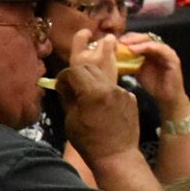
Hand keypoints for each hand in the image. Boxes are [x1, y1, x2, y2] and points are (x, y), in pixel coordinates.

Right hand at [57, 30, 141, 165]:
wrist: (117, 156)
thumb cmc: (89, 142)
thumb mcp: (72, 120)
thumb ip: (69, 97)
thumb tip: (64, 83)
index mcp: (91, 92)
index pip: (75, 71)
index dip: (65, 74)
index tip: (59, 82)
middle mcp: (108, 87)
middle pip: (92, 64)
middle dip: (84, 54)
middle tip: (83, 34)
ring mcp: (121, 91)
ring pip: (108, 69)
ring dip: (104, 55)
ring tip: (108, 38)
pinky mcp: (129, 97)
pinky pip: (115, 85)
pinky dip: (107, 82)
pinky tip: (106, 81)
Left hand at [122, 30, 189, 110]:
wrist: (166, 97)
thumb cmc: (153, 84)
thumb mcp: (137, 71)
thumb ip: (130, 62)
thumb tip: (115, 56)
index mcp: (151, 51)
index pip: (139, 39)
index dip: (128, 39)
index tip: (115, 42)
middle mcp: (159, 49)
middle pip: (145, 37)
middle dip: (132, 38)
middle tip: (120, 41)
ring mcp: (167, 52)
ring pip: (152, 40)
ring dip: (138, 41)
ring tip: (127, 45)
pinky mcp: (172, 58)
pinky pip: (160, 49)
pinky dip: (148, 47)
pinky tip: (136, 50)